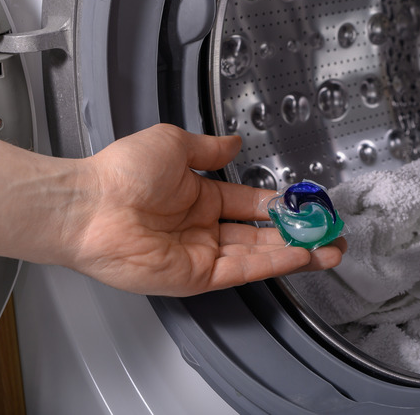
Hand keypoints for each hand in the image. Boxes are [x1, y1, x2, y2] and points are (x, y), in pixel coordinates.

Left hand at [68, 124, 345, 295]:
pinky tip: (299, 255)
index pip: (249, 203)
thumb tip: (235, 142)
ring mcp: (201, 255)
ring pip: (258, 255)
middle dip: (297, 235)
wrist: (90, 205)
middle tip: (330, 235)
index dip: (279, 204)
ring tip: (329, 250)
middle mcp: (203, 228)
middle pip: (260, 234)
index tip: (307, 204)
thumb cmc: (123, 172)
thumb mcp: (173, 145)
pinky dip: (272, 264)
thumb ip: (209, 149)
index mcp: (199, 197)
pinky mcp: (196, 277)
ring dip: (295, 253)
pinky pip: (241, 270)